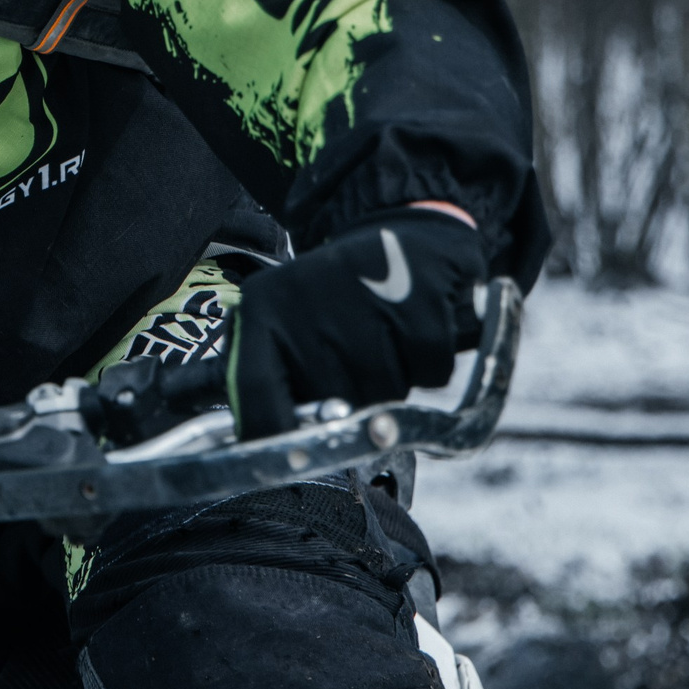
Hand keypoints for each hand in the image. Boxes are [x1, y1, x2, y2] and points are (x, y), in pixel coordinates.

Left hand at [227, 208, 486, 441]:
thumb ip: (272, 381)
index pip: (256, 395)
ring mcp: (367, 300)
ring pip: (385, 394)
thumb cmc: (336, 296)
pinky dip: (429, 364)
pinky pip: (431, 374)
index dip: (275, 438)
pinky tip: (414, 330)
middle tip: (355, 365)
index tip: (296, 457)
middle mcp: (309, 304)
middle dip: (350, 403)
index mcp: (263, 311)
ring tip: (383, 340)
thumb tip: (276, 448)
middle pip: (334, 406)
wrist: (399, 230)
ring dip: (392, 384)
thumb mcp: (284, 322)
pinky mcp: (423, 301)